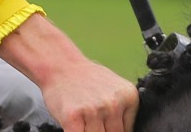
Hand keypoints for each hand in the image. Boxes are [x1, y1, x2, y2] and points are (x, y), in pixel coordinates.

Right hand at [0, 13, 137, 131]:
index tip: (105, 123)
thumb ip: (121, 112)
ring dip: (88, 131)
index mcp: (129, 96)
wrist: (61, 65)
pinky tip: (74, 124)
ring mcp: (93, 111)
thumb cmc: (86, 80)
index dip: (113, 129)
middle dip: (102, 130)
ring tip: (83, 119)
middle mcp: (113, 104)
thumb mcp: (114, 90)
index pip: (127, 130)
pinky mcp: (73, 117)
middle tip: (92, 118)